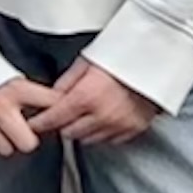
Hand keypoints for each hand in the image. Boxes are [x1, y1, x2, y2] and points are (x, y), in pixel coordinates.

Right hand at [0, 82, 52, 156]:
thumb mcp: (6, 69)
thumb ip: (25, 90)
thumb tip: (49, 105)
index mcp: (15, 88)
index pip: (51, 106)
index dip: (57, 112)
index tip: (57, 116)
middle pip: (28, 143)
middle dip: (27, 138)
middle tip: (22, 129)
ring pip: (5, 150)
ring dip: (4, 140)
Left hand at [29, 61, 158, 148]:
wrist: (158, 56)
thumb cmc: (123, 52)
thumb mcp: (87, 61)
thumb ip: (66, 82)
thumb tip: (51, 96)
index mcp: (86, 96)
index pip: (54, 120)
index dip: (40, 122)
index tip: (35, 123)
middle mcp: (102, 115)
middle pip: (69, 133)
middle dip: (63, 124)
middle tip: (64, 112)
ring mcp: (120, 124)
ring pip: (89, 139)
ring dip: (83, 129)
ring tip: (87, 112)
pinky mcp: (134, 128)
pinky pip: (110, 139)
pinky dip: (103, 131)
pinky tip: (104, 117)